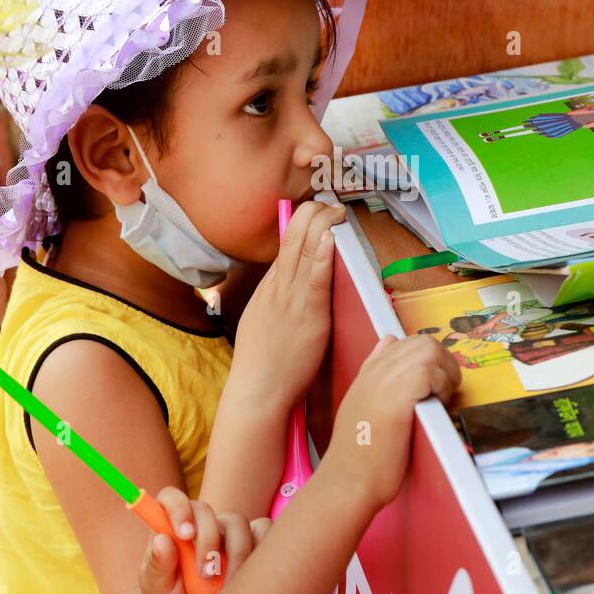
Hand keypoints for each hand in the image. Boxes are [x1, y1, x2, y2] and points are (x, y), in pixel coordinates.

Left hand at [137, 487, 270, 593]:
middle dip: (208, 540)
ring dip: (235, 551)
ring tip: (227, 583)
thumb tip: (162, 540)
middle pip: (207, 510)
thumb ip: (157, 565)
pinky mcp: (253, 540)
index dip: (178, 507)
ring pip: (237, 521)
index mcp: (173, 528)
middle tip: (205, 573)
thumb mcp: (158, 588)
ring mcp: (228, 531)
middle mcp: (202, 524)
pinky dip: (261, 549)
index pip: (172, 499)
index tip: (184, 534)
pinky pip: (264, 529)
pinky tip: (249, 573)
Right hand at [229, 201, 346, 412]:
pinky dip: (322, 258)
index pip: (284, 245)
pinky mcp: (308, 317)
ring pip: (304, 252)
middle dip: (312, 215)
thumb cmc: (263, 362)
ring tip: (336, 209)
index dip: (300, 223)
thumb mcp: (261, 320)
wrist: (258, 390)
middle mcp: (279, 288)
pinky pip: (316, 281)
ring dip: (322, 226)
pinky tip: (329, 240)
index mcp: (269, 288)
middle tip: (330, 203)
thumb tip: (286, 285)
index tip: (315, 210)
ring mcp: (292, 301)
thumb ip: (275, 300)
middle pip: (293, 240)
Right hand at [318, 334, 460, 509]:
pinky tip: (436, 405)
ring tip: (441, 398)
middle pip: (422, 340)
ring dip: (445, 371)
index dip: (426, 359)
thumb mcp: (362, 404)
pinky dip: (441, 385)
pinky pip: (429, 372)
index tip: (430, 386)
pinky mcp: (397, 398)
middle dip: (443, 362)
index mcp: (368, 372)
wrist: (348, 481)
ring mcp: (384, 380)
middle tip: (444, 391)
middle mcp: (375, 370)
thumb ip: (375, 375)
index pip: (404, 341)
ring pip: (429, 349)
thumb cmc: (360, 455)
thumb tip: (387, 343)